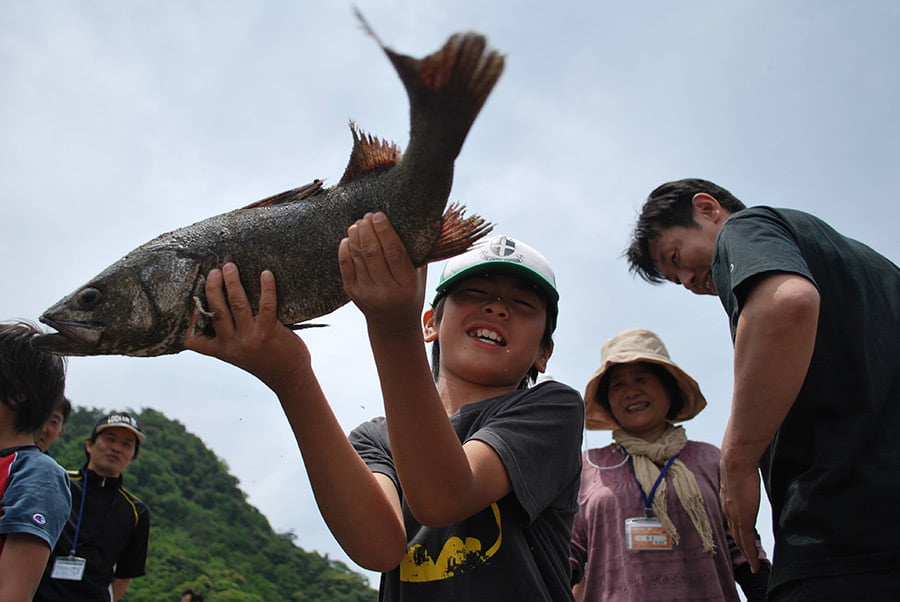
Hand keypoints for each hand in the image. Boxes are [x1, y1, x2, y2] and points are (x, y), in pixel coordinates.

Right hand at [185, 263, 311, 393]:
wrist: (289, 378)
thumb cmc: (263, 360)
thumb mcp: (238, 353)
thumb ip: (227, 335)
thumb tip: (220, 302)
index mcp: (221, 350)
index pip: (194, 338)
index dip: (188, 319)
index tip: (187, 298)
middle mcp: (232, 345)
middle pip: (216, 311)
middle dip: (212, 288)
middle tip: (214, 270)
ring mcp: (250, 339)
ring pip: (237, 305)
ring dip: (232, 283)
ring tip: (229, 267)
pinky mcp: (269, 333)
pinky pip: (266, 306)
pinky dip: (266, 288)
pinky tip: (265, 274)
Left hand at [338, 212, 426, 331]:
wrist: (393, 324)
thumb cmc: (410, 293)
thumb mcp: (420, 276)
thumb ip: (421, 252)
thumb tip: (430, 218)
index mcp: (406, 284)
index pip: (394, 253)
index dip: (385, 231)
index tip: (379, 215)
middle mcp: (386, 290)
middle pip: (373, 252)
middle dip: (368, 229)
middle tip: (367, 216)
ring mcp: (367, 293)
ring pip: (357, 257)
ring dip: (356, 236)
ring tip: (358, 223)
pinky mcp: (352, 293)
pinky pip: (346, 266)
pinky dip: (345, 249)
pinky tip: (349, 238)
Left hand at [719, 451, 761, 572]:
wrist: (736, 462)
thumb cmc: (739, 462)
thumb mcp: (739, 473)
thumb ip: (742, 477)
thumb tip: (747, 470)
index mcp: (727, 500)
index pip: (733, 520)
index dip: (737, 531)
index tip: (741, 539)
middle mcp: (728, 510)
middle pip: (735, 533)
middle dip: (741, 546)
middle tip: (747, 558)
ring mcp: (735, 516)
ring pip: (740, 540)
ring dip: (746, 553)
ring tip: (752, 565)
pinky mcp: (743, 519)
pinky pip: (747, 542)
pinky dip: (750, 555)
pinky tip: (754, 564)